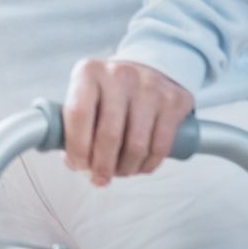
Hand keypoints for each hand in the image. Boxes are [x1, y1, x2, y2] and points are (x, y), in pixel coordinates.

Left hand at [61, 58, 193, 185]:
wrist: (147, 70)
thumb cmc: (109, 91)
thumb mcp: (86, 94)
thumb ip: (75, 124)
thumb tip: (75, 162)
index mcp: (89, 72)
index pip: (78, 114)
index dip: (76, 147)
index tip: (77, 165)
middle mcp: (119, 74)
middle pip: (109, 134)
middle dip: (102, 166)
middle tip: (99, 178)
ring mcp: (149, 86)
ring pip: (136, 145)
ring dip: (125, 169)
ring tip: (118, 172)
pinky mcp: (173, 100)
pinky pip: (160, 147)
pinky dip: (147, 166)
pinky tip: (137, 167)